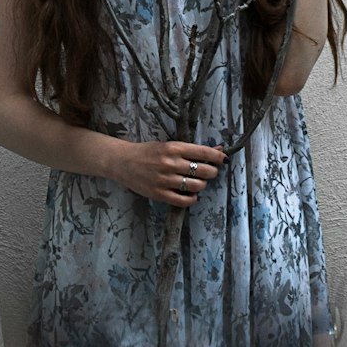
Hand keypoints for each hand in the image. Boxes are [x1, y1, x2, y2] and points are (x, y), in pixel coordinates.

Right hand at [111, 139, 225, 207]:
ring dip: (202, 185)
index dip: (217, 156)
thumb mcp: (168, 145)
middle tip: (210, 172)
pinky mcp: (159, 194)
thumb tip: (218, 149)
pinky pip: (184, 201)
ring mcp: (165, 180)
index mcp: (173, 148)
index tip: (223, 159)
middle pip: (204, 171)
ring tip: (198, 183)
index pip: (203, 152)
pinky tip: (191, 195)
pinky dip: (192, 199)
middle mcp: (170, 163)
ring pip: (196, 186)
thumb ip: (190, 149)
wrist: (123, 162)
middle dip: (212, 172)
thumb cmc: (148, 152)